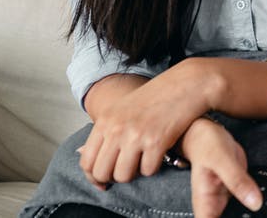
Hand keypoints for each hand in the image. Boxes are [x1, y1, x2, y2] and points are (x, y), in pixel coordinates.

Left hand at [78, 62, 210, 187]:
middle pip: (102, 172)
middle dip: (114, 177)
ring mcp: (135, 135)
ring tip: (144, 161)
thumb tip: (82, 153)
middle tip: (128, 170)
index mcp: (105, 120)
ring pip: (123, 176)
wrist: (185, 84)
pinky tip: (159, 155)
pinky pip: (148, 170)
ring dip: (135, 174)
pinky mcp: (156, 141)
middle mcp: (116, 129)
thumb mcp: (122, 109)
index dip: (94, 177)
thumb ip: (105, 130)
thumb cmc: (155, 97)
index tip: (104, 182)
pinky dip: (154, 167)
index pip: (86, 160)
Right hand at [182, 117, 266, 217]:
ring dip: (263, 213)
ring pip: (246, 217)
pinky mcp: (239, 194)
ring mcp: (227, 203)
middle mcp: (215, 209)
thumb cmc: (207, 145)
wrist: (206, 134)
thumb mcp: (222, 161)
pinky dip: (264, 204)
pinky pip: (252, 204)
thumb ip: (238, 181)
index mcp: (205, 207)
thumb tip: (255, 203)